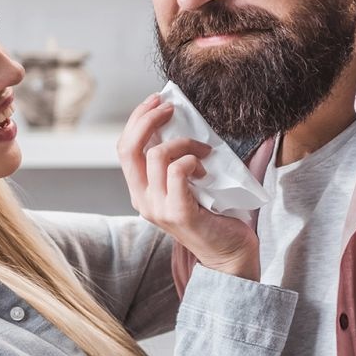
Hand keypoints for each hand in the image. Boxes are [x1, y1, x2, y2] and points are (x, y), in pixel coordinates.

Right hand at [117, 95, 259, 280]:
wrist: (230, 254)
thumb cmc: (216, 216)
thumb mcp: (192, 183)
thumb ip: (184, 158)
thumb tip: (195, 122)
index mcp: (142, 191)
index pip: (125, 148)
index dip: (137, 119)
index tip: (157, 100)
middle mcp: (143, 200)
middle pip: (129, 148)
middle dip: (147, 119)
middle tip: (170, 107)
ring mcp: (158, 208)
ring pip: (155, 156)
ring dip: (183, 142)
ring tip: (203, 151)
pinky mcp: (178, 213)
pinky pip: (177, 172)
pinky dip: (191, 161)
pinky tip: (205, 170)